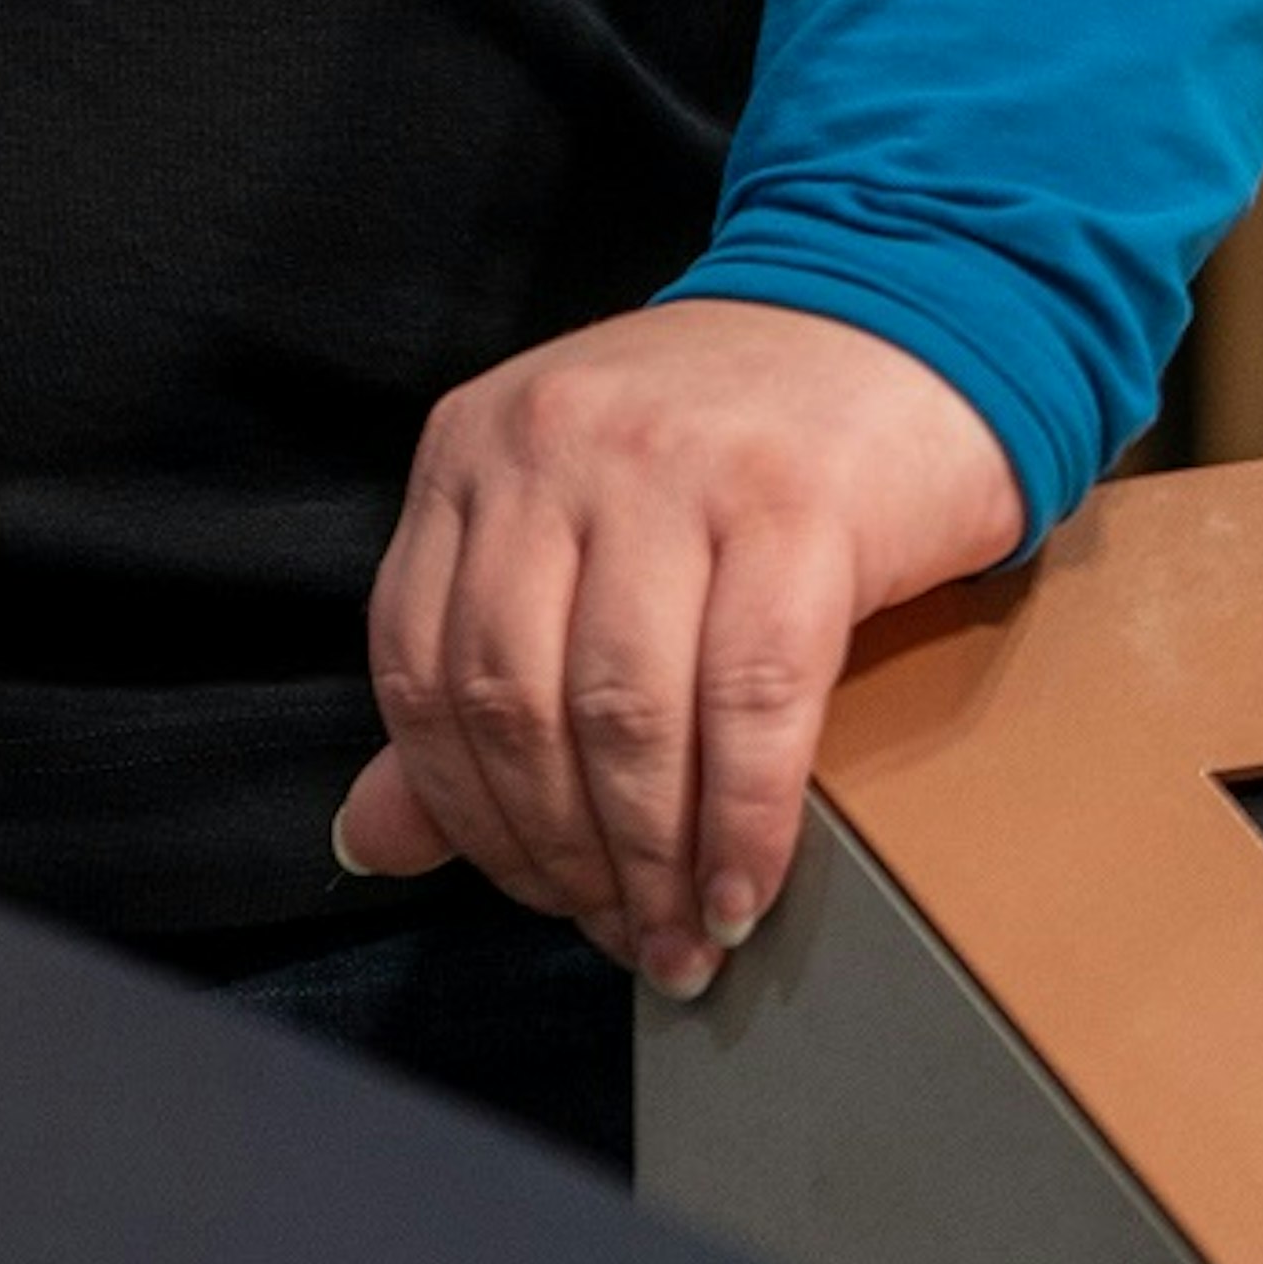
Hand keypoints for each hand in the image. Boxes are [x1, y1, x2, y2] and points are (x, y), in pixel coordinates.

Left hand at [336, 297, 1021, 994]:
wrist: (894, 324)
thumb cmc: (722, 454)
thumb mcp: (568, 534)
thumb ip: (469, 681)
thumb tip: (368, 839)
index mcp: (472, 449)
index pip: (419, 670)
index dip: (466, 816)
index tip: (532, 896)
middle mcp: (554, 443)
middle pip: (514, 702)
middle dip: (562, 857)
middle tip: (618, 937)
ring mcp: (671, 464)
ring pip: (622, 714)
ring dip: (649, 864)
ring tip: (682, 939)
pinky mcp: (793, 503)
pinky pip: (749, 702)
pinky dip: (741, 825)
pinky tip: (743, 891)